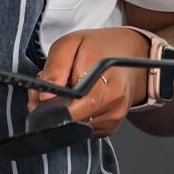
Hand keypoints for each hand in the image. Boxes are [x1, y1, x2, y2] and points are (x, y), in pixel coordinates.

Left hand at [32, 27, 151, 138]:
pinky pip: (85, 130)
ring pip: (78, 126)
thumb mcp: (70, 44)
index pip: (79, 103)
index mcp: (105, 75)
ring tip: (69, 93)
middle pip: (75, 118)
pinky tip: (79, 102)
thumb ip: (55, 68)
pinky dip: (77, 119)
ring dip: (67, 114)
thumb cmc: (98, 47)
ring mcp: (116, 114)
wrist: (129, 53)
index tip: (44, 98)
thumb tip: (45, 97)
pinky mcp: (112, 125)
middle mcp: (114, 97)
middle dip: (56, 109)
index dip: (55, 105)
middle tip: (51, 93)